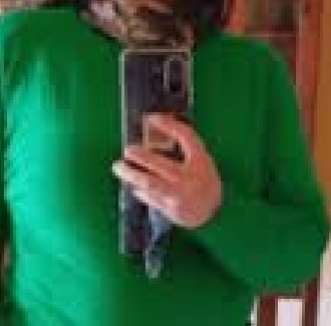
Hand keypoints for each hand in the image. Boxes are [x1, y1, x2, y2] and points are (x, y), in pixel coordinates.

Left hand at [112, 114, 222, 228]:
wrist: (212, 213)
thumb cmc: (203, 181)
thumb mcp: (201, 161)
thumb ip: (184, 148)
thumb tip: (155, 132)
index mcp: (200, 161)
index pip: (186, 137)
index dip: (169, 125)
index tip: (152, 118)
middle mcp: (190, 177)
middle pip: (161, 163)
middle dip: (141, 156)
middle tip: (127, 149)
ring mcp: (179, 194)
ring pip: (150, 183)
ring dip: (131, 174)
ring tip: (119, 166)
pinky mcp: (170, 209)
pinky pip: (149, 197)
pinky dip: (139, 189)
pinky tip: (132, 184)